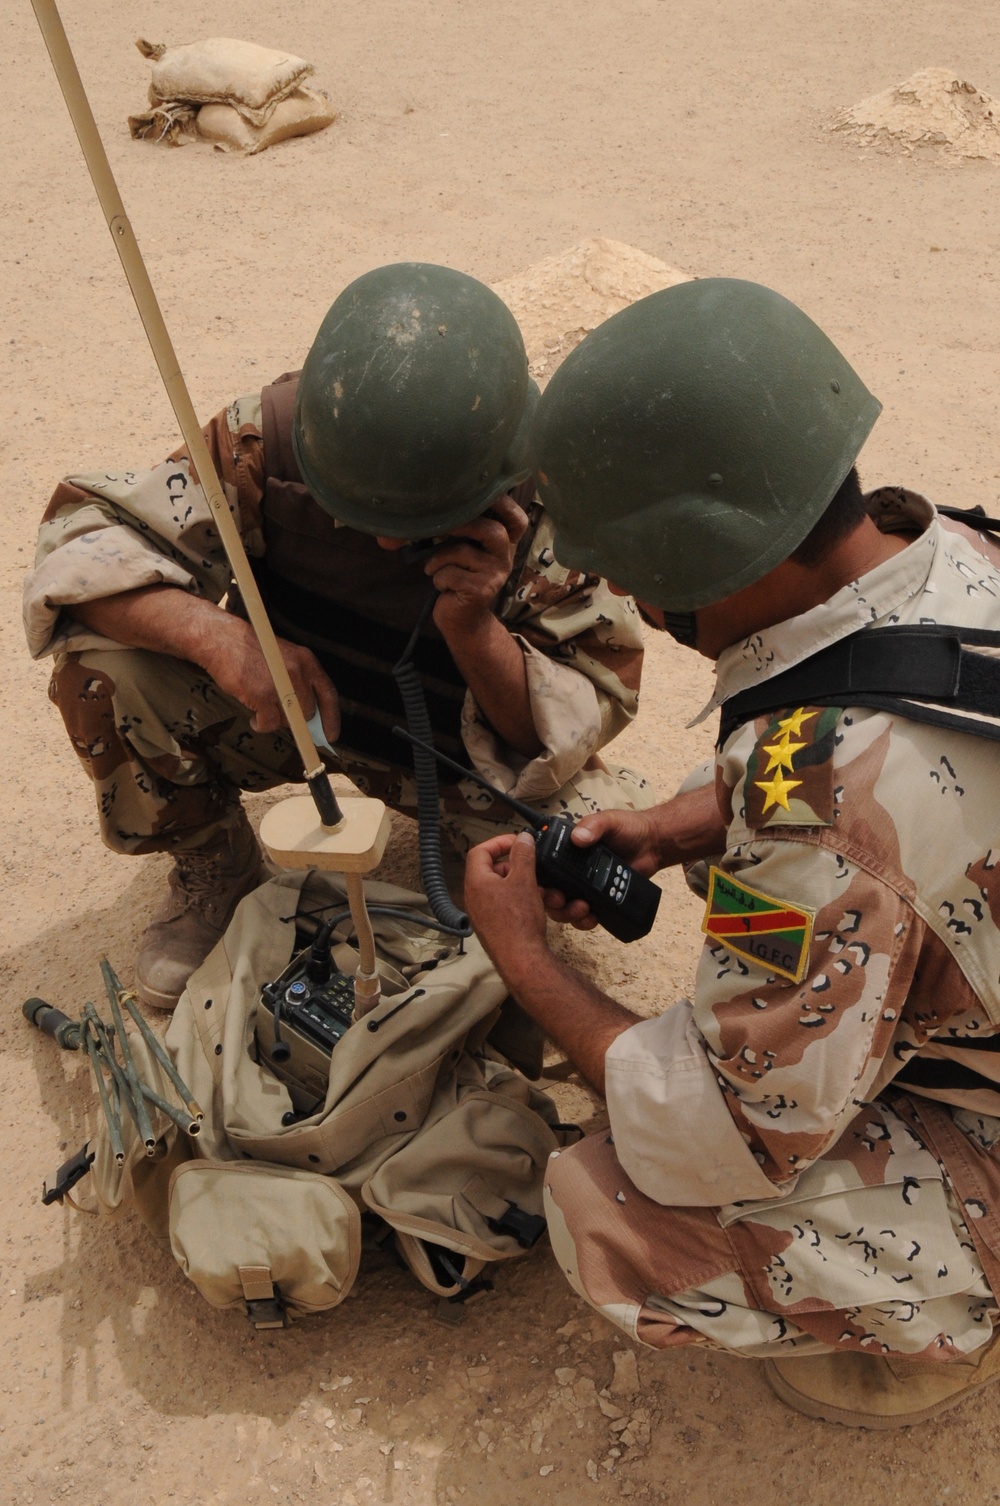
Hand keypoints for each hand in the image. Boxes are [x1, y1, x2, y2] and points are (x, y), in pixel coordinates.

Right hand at [201, 617, 340, 740]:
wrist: (222, 639)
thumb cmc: (249, 649)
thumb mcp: (283, 657)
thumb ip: (299, 680)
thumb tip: (306, 713)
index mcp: (306, 661)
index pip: (328, 694)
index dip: (331, 718)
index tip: (331, 735)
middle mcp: (298, 672)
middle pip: (308, 711)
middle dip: (295, 718)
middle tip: (279, 714)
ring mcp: (282, 684)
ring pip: (290, 719)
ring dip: (276, 720)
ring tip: (262, 709)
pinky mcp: (263, 695)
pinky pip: (269, 723)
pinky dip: (261, 725)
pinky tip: (254, 717)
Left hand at [428, 495, 528, 638]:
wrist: (463, 620)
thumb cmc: (458, 578)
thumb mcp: (462, 551)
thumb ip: (456, 531)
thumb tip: (426, 511)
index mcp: (503, 544)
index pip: (516, 520)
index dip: (504, 503)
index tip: (480, 494)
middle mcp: (505, 558)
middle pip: (492, 531)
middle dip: (461, 524)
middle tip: (439, 528)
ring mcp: (495, 576)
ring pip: (462, 552)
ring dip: (438, 559)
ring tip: (433, 568)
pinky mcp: (481, 591)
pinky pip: (451, 574)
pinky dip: (438, 578)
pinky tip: (441, 585)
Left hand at [464, 831, 549, 973]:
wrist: (521, 960)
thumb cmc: (519, 922)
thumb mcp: (524, 880)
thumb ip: (523, 855)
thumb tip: (522, 838)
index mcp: (476, 882)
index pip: (480, 851)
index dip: (499, 842)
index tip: (517, 842)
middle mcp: (474, 897)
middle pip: (492, 870)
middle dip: (516, 866)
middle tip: (532, 866)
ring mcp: (482, 913)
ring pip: (502, 889)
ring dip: (522, 884)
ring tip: (540, 889)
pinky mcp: (493, 926)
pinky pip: (505, 905)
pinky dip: (521, 900)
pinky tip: (537, 905)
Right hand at [541, 809, 664, 929]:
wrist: (653, 845)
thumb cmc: (629, 827)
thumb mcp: (609, 821)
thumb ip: (594, 826)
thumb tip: (578, 838)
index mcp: (566, 850)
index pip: (542, 866)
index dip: (536, 878)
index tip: (541, 885)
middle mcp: (570, 870)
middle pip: (548, 891)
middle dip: (550, 900)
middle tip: (560, 899)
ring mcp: (583, 887)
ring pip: (563, 907)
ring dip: (566, 912)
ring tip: (582, 909)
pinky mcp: (597, 900)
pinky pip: (584, 916)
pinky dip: (584, 920)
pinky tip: (592, 918)